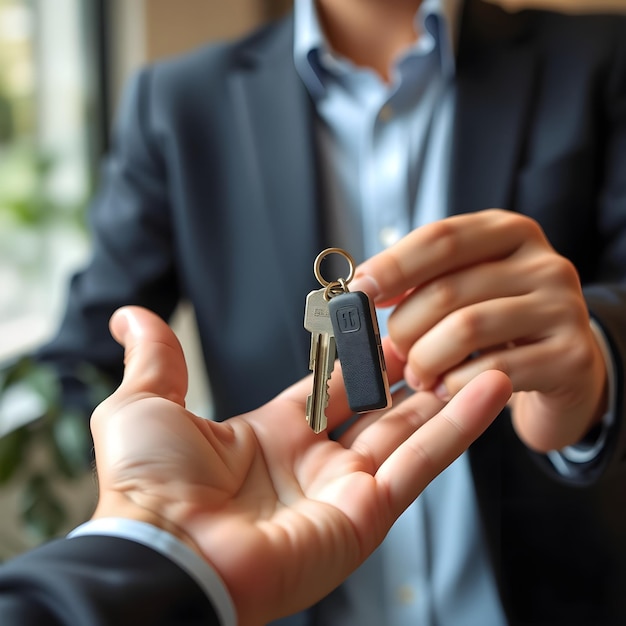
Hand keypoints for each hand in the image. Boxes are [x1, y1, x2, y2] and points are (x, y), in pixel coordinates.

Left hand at [90, 306, 510, 625]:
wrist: (161, 550)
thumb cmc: (146, 485)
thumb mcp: (145, 404)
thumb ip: (156, 356)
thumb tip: (129, 316)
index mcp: (273, 436)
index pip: (330, 386)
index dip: (356, 355)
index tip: (384, 320)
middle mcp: (315, 464)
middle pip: (378, 406)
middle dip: (410, 370)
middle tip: (444, 328)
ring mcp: (346, 490)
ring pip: (412, 432)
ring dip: (449, 394)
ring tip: (486, 352)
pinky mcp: (368, 515)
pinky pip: (422, 464)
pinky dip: (459, 427)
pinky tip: (492, 386)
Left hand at [351, 208, 607, 451]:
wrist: (567, 368)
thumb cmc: (503, 325)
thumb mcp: (468, 289)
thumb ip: (424, 282)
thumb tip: (364, 289)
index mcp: (509, 233)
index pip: (441, 238)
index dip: (393, 264)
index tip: (360, 289)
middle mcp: (543, 262)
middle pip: (447, 288)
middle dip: (405, 327)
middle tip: (395, 351)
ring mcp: (563, 308)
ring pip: (467, 329)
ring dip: (426, 359)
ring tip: (417, 374)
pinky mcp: (571, 356)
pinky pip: (493, 371)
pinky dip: (455, 385)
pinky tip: (446, 389)